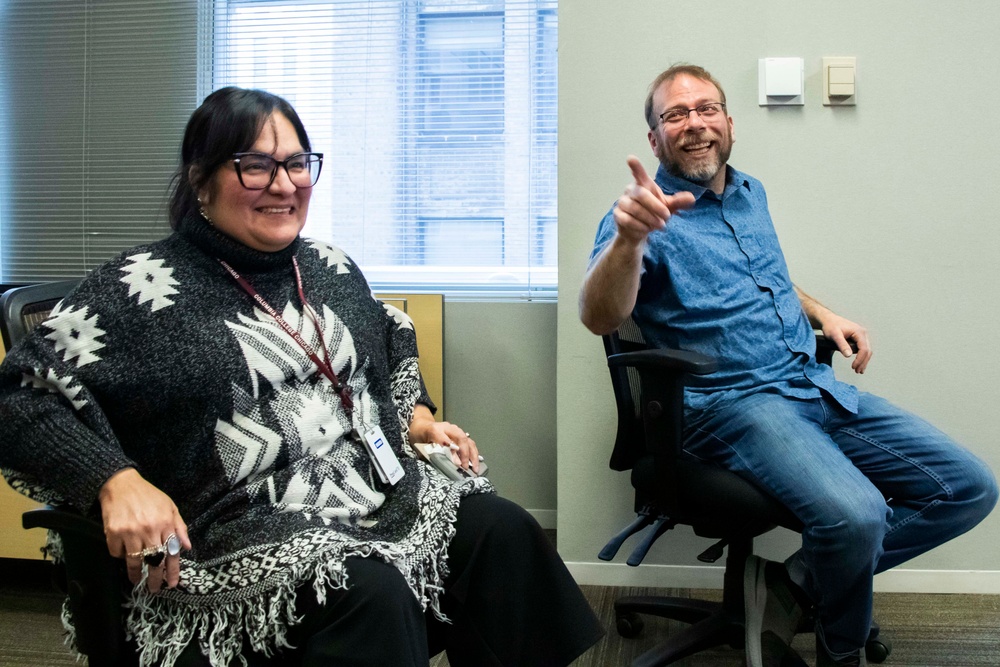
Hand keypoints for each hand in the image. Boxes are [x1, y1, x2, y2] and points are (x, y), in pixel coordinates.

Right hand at [98, 468, 191, 592]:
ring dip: (136, 573)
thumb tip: (187, 546)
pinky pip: (117, 553)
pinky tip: (123, 552)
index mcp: (166, 523)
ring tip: (137, 580)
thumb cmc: (148, 496)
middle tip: (154, 589)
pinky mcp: (113, 533)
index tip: (172, 583)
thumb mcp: (170, 507)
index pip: (173, 552)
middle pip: (154, 561)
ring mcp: (130, 532)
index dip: (173, 571)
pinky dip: (120, 556)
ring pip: (135, 561)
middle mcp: (150, 530)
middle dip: (155, 579)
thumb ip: (180, 527)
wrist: (121, 484)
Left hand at [409, 407, 480, 473]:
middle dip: (466, 454)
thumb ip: (432, 452)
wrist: (422, 426)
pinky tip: (475, 463)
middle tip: (466, 468)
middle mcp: (448, 428)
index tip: (456, 462)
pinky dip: (473, 453)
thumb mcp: (419, 445)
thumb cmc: (420, 436)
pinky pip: (470, 443)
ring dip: (473, 455)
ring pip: (468, 441)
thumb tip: (454, 462)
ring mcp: (456, 431)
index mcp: (435, 429)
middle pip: (461, 438)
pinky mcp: (460, 435)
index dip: (451, 450)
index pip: (443, 438)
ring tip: (475, 468)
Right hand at [613, 156, 694, 245]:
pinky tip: (646, 229)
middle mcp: (631, 191)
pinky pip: (627, 220)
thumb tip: (691, 198)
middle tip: (667, 216)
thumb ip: (678, 202)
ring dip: (649, 218)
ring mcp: (622, 202)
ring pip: (634, 209)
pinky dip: (640, 226)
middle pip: (641, 194)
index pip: (639, 174)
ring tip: (659, 225)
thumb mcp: (668, 207)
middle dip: (655, 207)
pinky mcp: (618, 215)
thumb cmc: (653, 213)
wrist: (639, 231)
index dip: (635, 167)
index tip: (630, 158)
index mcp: (643, 185)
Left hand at [820, 315, 871, 373]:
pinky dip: (861, 357)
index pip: (864, 349)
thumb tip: (848, 355)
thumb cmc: (830, 326)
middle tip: (857, 371)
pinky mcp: (859, 338)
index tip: (853, 367)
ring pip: (867, 351)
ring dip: (863, 361)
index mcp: (859, 332)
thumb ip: (842, 344)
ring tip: (858, 370)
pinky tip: (858, 364)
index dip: (860, 359)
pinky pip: (863, 349)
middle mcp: (863, 333)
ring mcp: (862, 336)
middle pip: (867, 351)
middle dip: (863, 362)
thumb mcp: (834, 335)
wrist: (828, 320)